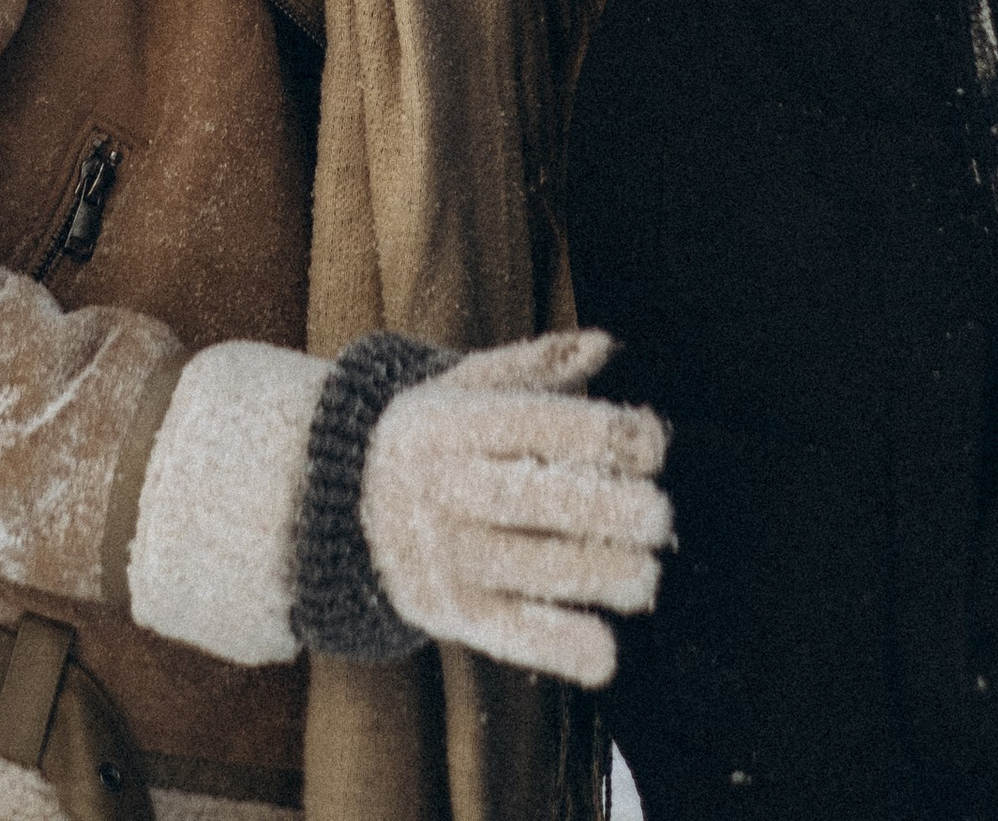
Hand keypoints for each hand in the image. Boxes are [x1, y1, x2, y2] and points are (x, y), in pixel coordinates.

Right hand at [359, 328, 671, 686]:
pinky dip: (558, 647)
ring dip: (598, 576)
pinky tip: (604, 653)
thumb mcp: (463, 385)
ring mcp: (443, 553)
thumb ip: (535, 366)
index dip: (599, 433)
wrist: (337, 499)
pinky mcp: (446, 611)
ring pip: (530, 568)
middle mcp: (443, 486)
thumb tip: (607, 343)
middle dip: (605, 509)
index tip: (654, 443)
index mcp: (452, 423)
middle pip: (533, 498)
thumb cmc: (431, 435)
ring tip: (646, 576)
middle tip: (659, 515)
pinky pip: (508, 633)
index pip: (535, 424)